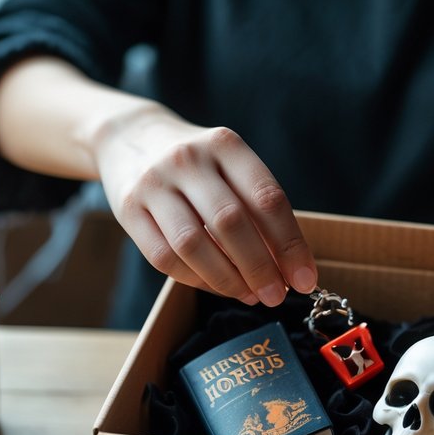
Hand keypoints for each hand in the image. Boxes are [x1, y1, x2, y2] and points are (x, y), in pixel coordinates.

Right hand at [92, 107, 316, 305]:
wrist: (130, 138)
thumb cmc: (198, 166)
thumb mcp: (230, 167)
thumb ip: (257, 210)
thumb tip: (288, 269)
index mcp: (225, 145)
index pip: (266, 199)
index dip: (290, 245)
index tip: (305, 279)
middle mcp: (188, 159)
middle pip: (231, 223)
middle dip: (260, 268)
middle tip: (277, 296)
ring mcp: (154, 183)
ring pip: (194, 244)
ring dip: (227, 279)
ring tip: (249, 296)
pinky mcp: (128, 209)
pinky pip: (165, 257)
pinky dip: (196, 280)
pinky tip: (216, 286)